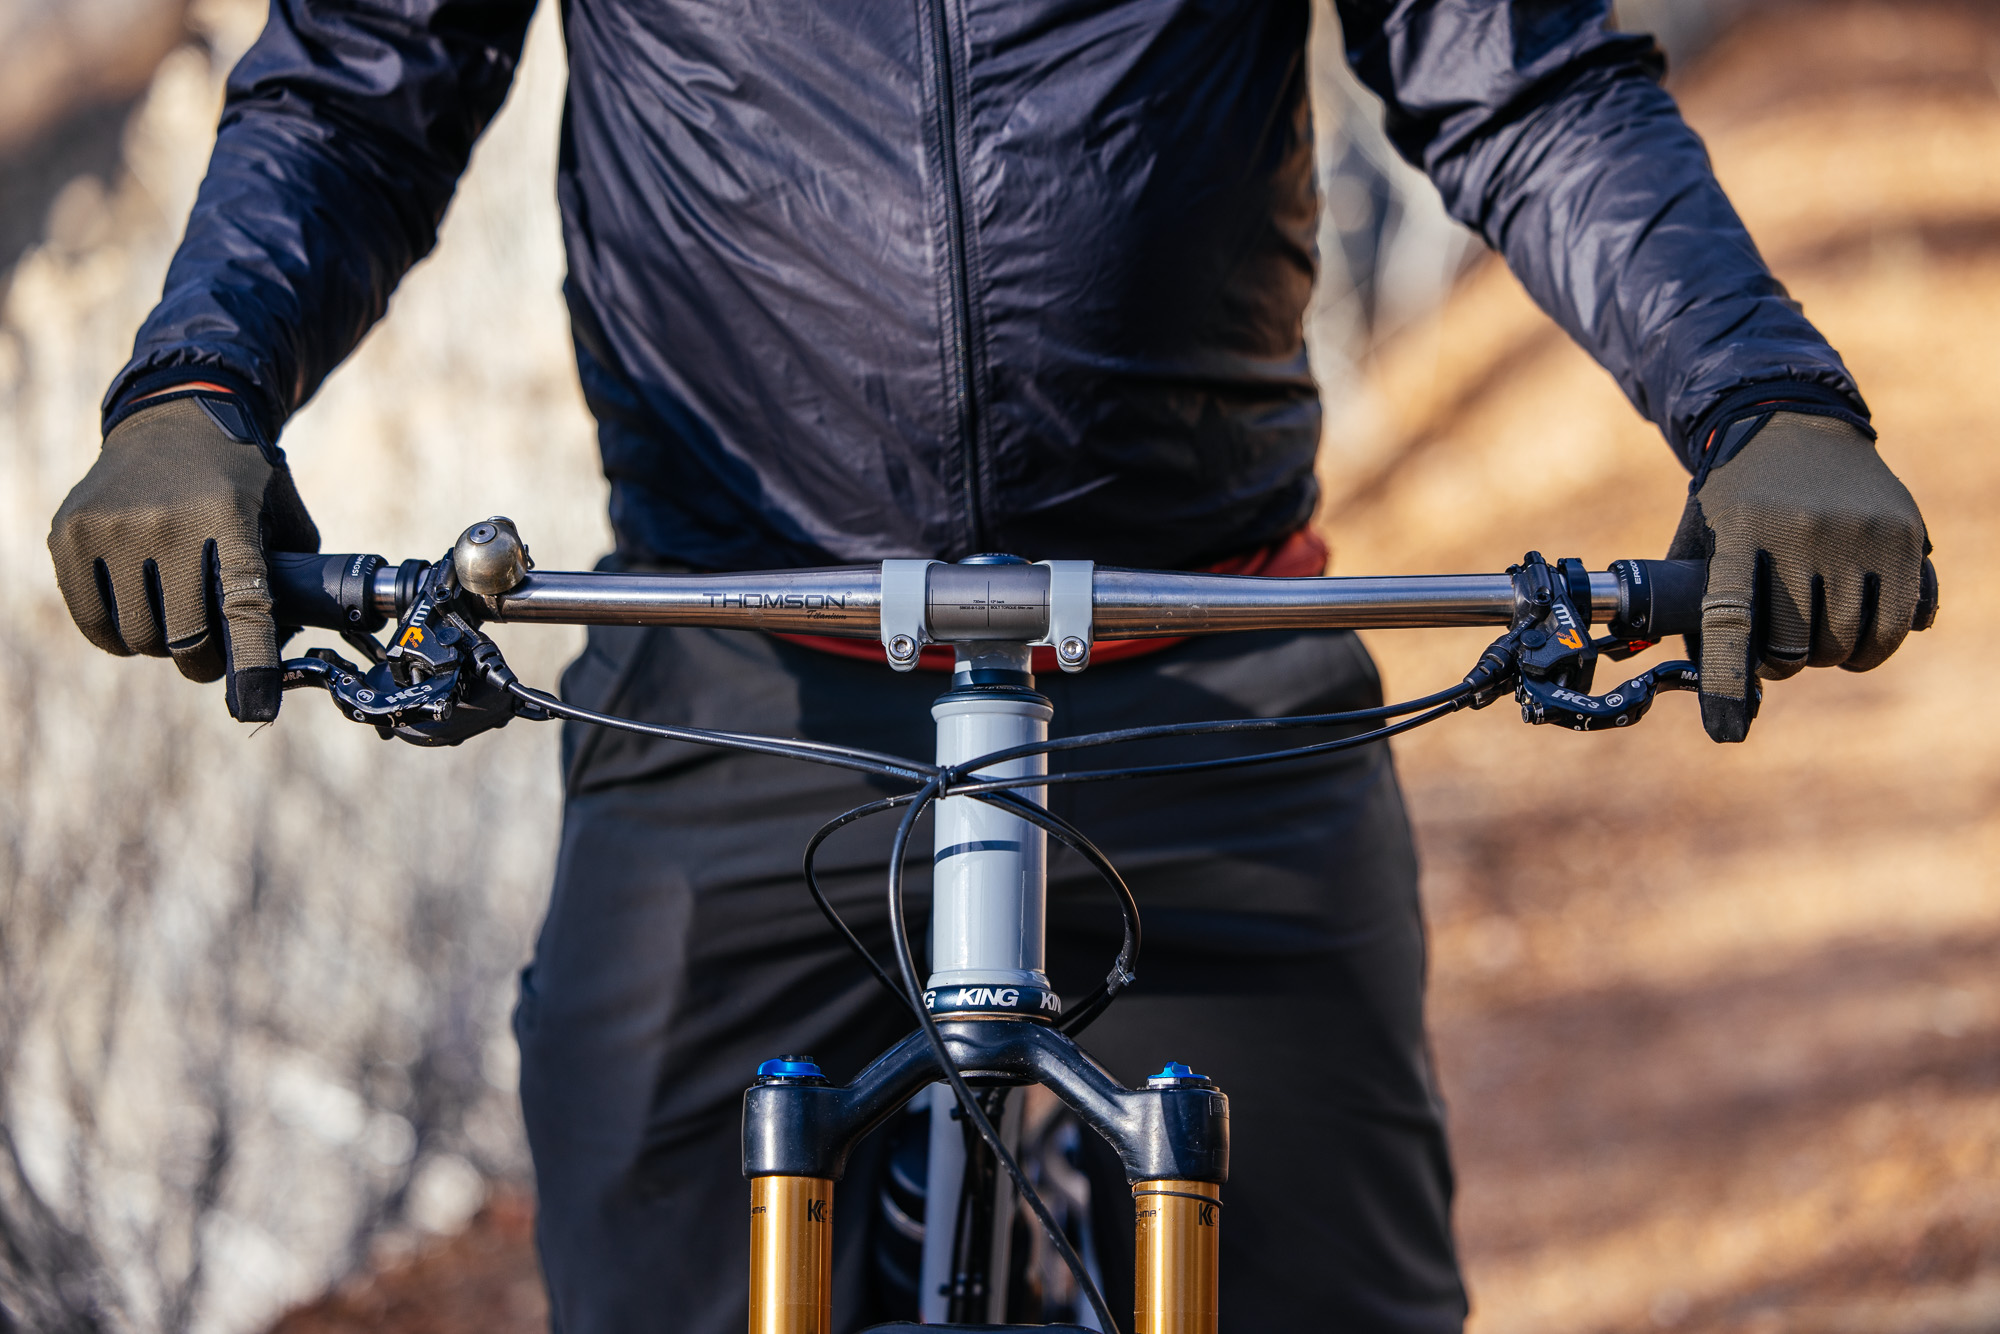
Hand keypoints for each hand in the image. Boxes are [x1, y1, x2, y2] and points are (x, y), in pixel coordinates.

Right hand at [48, 393, 319, 721]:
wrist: (172, 416)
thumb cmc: (239, 477)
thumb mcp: (283, 509)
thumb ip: (297, 573)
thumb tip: (293, 644)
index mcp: (228, 517)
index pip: (242, 607)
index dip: (251, 664)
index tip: (256, 706)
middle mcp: (165, 522)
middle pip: (186, 637)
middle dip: (206, 662)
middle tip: (213, 657)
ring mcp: (110, 528)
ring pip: (139, 636)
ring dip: (162, 646)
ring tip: (176, 621)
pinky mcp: (69, 535)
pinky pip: (94, 620)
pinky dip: (118, 635)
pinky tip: (137, 614)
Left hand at [1669, 411, 1928, 742]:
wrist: (1792, 425)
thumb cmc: (1732, 500)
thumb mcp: (1698, 537)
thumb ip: (1688, 604)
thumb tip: (1689, 685)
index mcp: (1738, 531)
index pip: (1731, 623)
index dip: (1727, 684)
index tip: (1726, 732)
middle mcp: (1800, 530)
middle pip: (1793, 645)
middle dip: (1780, 663)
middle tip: (1775, 650)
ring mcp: (1857, 533)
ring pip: (1846, 643)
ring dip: (1827, 657)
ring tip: (1812, 638)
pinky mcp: (1903, 537)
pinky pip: (1895, 626)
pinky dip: (1873, 648)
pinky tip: (1856, 639)